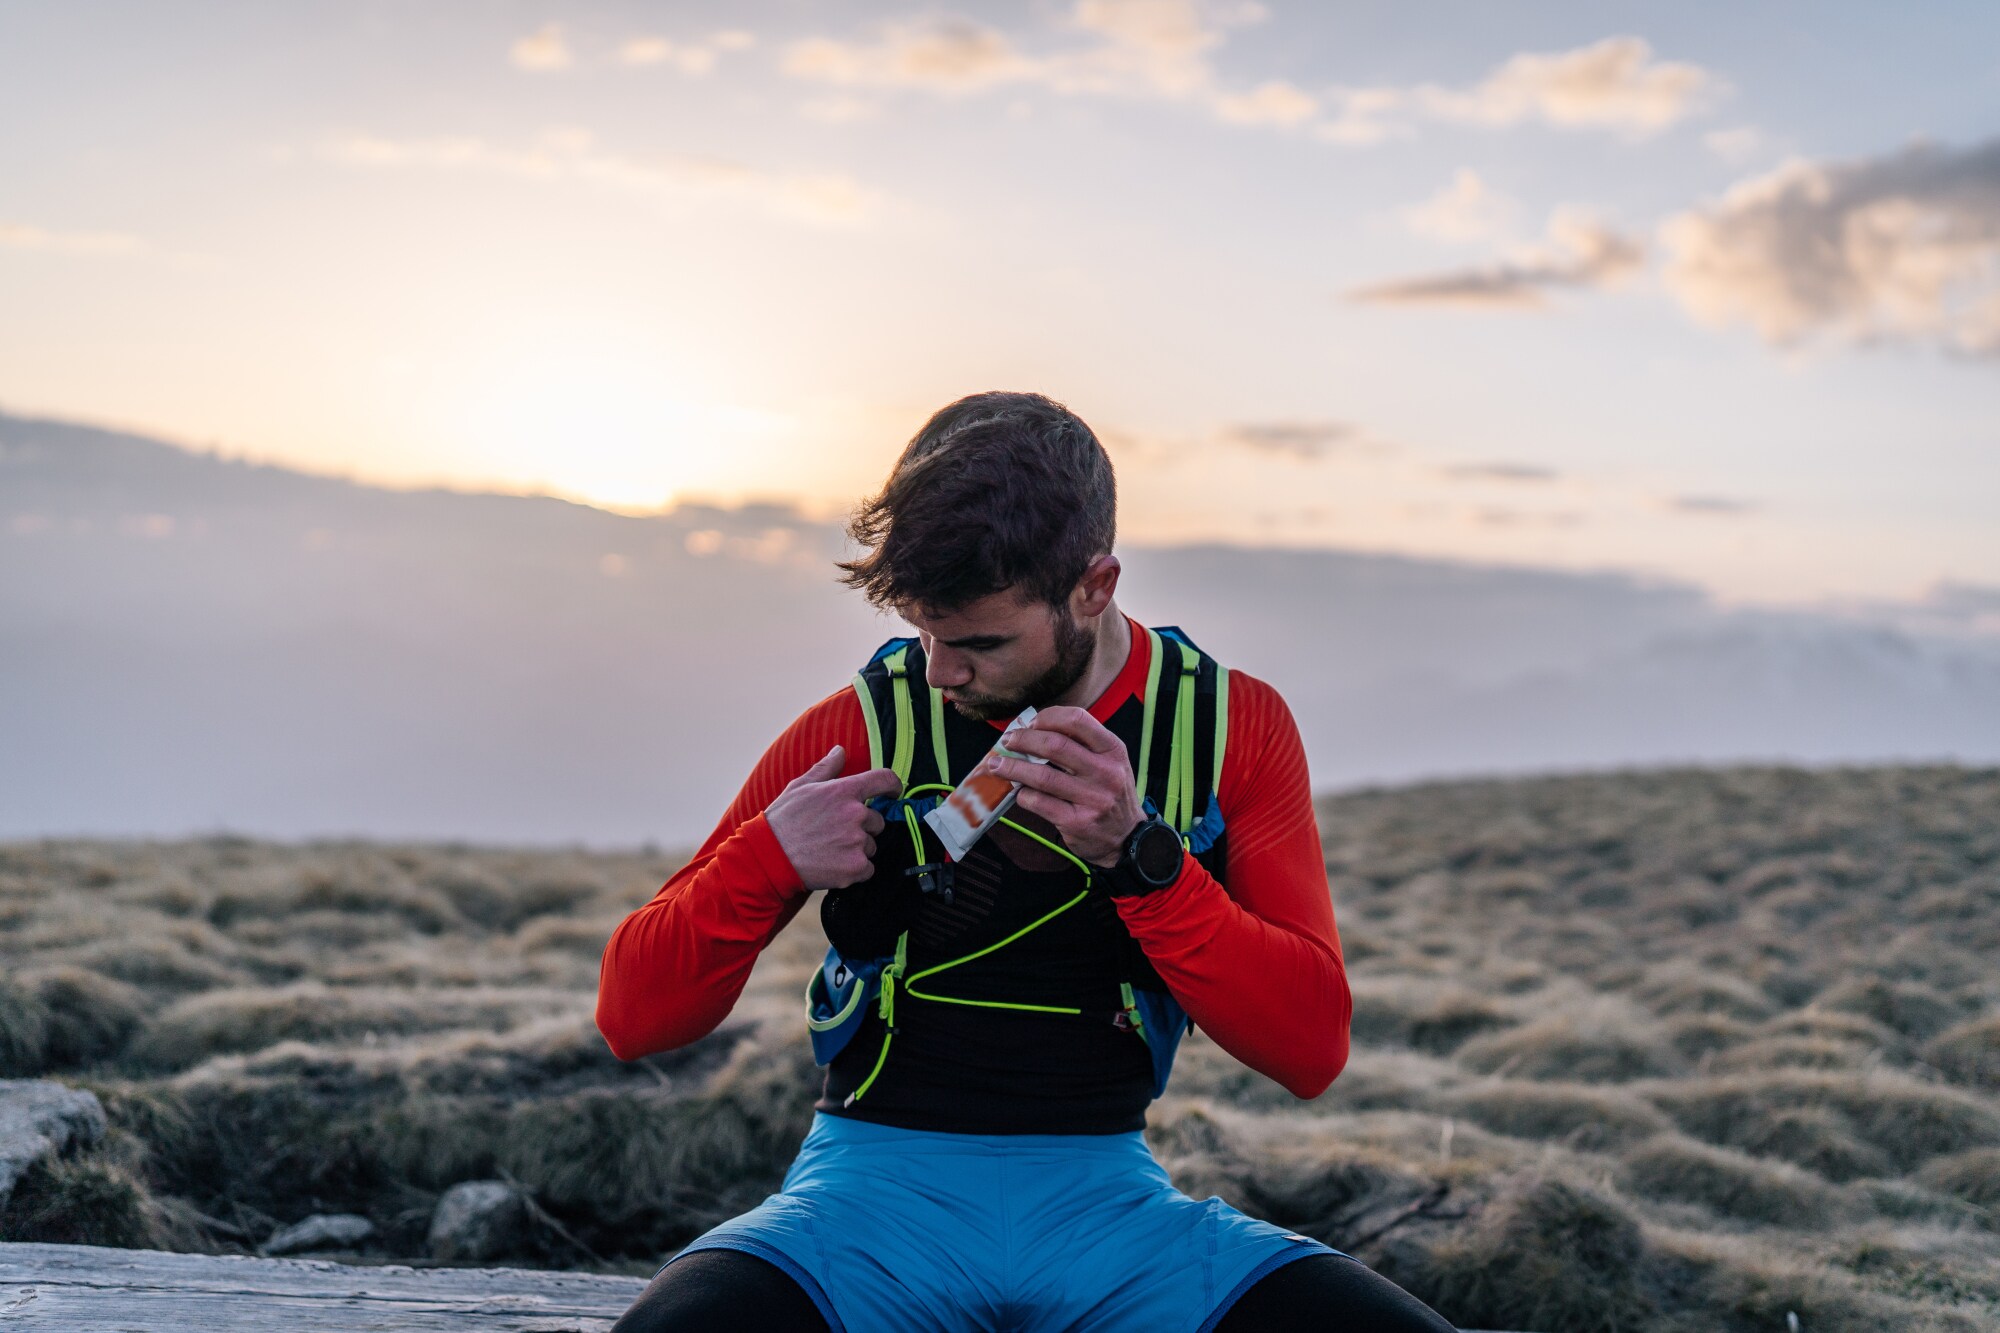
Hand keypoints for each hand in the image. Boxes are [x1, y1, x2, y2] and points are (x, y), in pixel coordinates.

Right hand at [765, 745, 900, 889]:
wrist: (769, 857)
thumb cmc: (782, 820)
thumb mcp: (800, 787)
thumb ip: (825, 769)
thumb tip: (840, 750)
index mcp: (844, 791)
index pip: (884, 780)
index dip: (893, 786)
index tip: (894, 793)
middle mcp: (856, 815)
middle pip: (877, 821)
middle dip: (861, 827)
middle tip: (834, 834)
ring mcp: (857, 842)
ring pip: (871, 845)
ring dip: (857, 849)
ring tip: (829, 850)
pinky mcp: (855, 867)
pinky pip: (868, 868)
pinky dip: (855, 870)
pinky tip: (833, 865)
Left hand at [989, 707, 1142, 867]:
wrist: (1128, 838)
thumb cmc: (1110, 793)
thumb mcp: (1109, 762)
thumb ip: (1081, 744)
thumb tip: (1033, 729)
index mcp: (1113, 750)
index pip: (1077, 720)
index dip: (1048, 717)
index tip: (1030, 723)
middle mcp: (1106, 773)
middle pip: (1055, 745)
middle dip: (1023, 740)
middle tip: (1007, 741)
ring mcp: (1092, 799)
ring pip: (1042, 776)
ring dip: (1013, 767)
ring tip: (997, 764)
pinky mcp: (1077, 822)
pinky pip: (1038, 802)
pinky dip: (1022, 794)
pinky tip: (1019, 792)